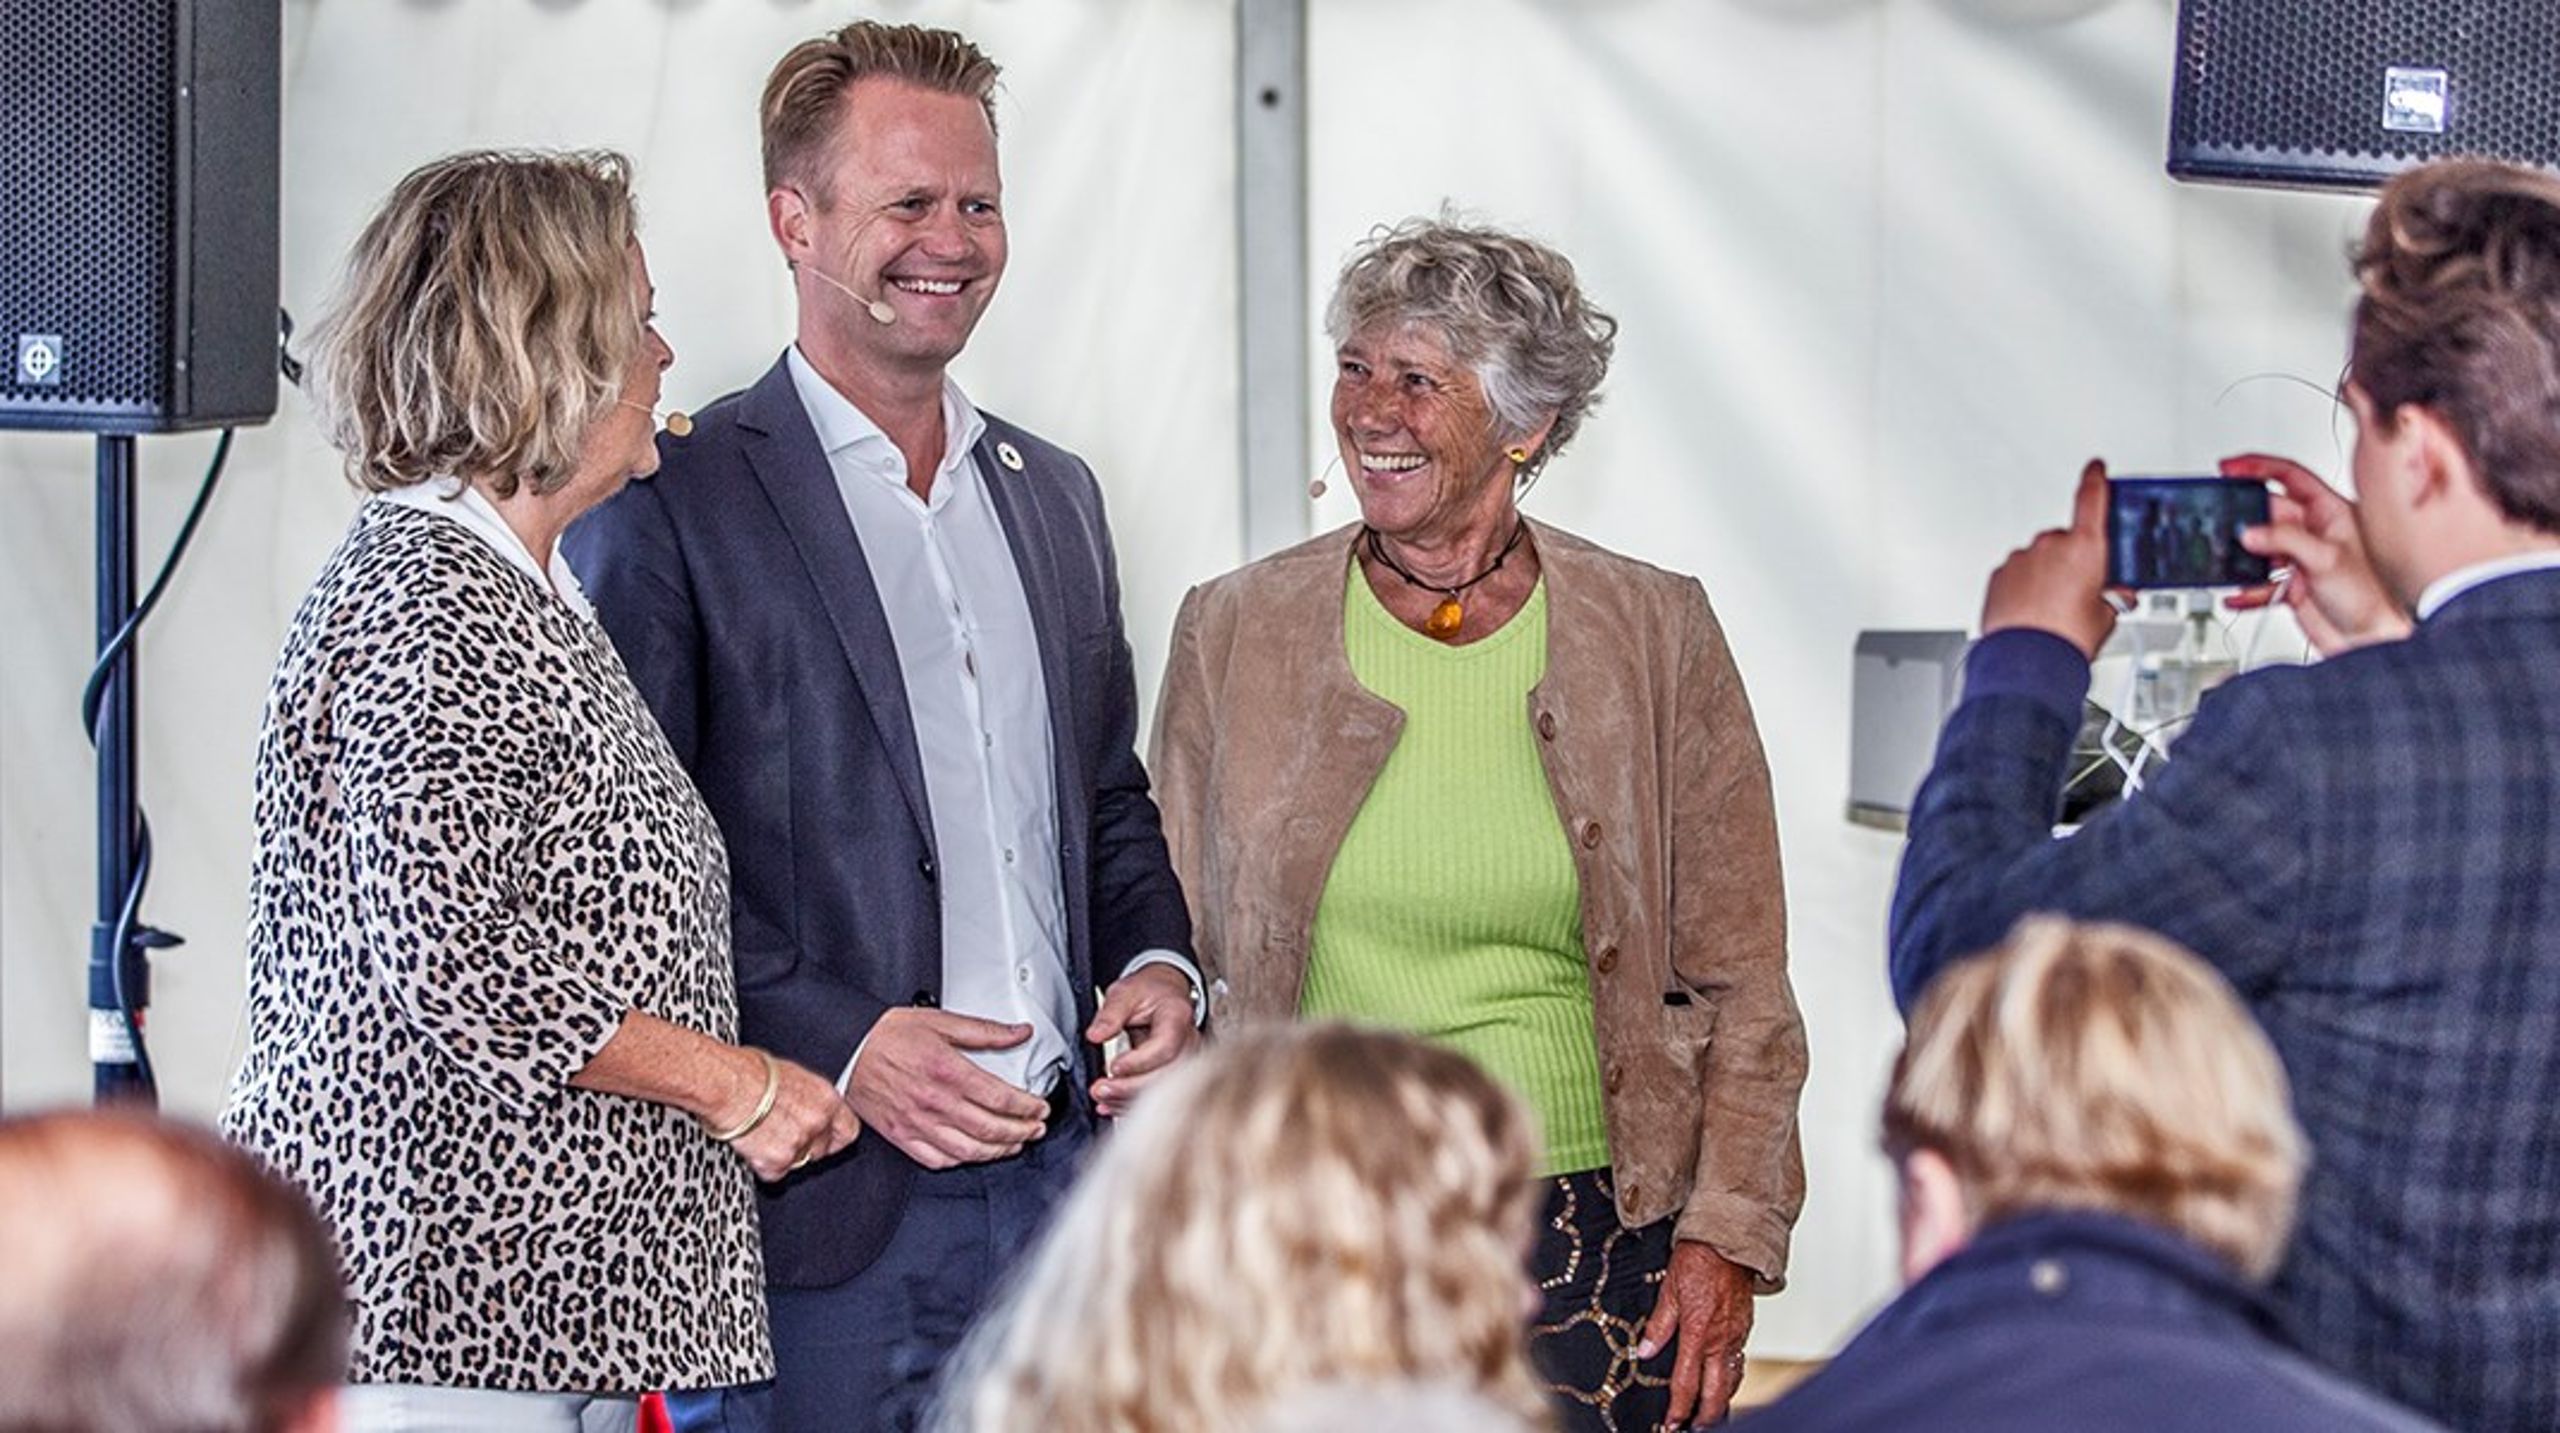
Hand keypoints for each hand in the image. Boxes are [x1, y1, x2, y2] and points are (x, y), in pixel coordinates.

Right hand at [715, 1051, 861, 1182]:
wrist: (724, 1083)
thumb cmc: (747, 1071)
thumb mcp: (791, 1075)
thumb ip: (807, 1097)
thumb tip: (804, 1106)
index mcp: (825, 1098)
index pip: (848, 1130)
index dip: (833, 1138)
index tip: (825, 1140)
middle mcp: (817, 1122)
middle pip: (820, 1150)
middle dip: (803, 1147)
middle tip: (780, 1134)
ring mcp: (799, 1143)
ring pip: (797, 1162)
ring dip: (781, 1155)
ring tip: (761, 1134)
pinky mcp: (777, 1161)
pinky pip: (774, 1173)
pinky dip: (762, 1165)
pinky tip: (751, 1145)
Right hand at [845, 1008, 1047, 1168]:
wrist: (848, 1048)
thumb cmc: (888, 1034)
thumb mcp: (942, 1021)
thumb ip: (985, 1031)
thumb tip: (1019, 1033)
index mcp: (949, 1071)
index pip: (1001, 1099)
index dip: (1028, 1107)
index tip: (1039, 1108)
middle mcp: (935, 1102)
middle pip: (991, 1128)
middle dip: (1022, 1132)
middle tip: (1035, 1129)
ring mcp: (918, 1123)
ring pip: (969, 1150)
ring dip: (998, 1150)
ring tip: (1014, 1144)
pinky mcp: (902, 1135)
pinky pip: (937, 1159)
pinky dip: (962, 1160)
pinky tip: (974, 1153)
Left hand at [1086, 964, 1200, 1117]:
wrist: (1164, 993)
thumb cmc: (1150, 991)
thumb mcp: (1126, 992)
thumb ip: (1110, 1013)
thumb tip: (1096, 1035)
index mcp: (1177, 1016)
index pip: (1165, 1047)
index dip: (1139, 1062)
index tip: (1113, 1066)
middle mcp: (1188, 1041)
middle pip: (1166, 1075)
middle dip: (1130, 1088)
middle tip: (1100, 1089)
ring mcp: (1185, 1059)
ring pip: (1164, 1090)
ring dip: (1129, 1099)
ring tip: (1101, 1097)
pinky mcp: (1175, 1072)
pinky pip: (1158, 1093)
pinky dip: (1132, 1102)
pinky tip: (1111, 1104)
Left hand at [1637, 1241, 1755, 1428]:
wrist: (1730, 1241)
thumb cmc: (1699, 1259)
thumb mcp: (1669, 1289)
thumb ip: (1659, 1325)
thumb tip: (1646, 1352)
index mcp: (1699, 1332)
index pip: (1687, 1382)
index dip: (1678, 1408)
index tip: (1671, 1423)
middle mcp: (1721, 1339)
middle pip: (1716, 1392)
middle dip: (1706, 1416)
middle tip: (1694, 1428)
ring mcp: (1736, 1335)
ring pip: (1731, 1380)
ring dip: (1720, 1401)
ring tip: (1709, 1415)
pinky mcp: (1744, 1328)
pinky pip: (1739, 1362)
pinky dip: (1731, 1379)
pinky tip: (1723, 1382)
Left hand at [1982, 459, 2117, 658]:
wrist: (2027, 661)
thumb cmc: (2066, 639)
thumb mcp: (2106, 617)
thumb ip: (2112, 597)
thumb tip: (2115, 596)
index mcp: (2085, 547)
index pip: (2091, 498)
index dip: (2095, 479)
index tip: (2095, 467)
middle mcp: (2050, 545)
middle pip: (2066, 541)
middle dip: (2073, 561)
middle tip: (2079, 592)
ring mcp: (2021, 559)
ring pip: (2040, 560)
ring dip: (2046, 575)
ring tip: (2052, 610)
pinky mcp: (1999, 575)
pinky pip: (2018, 574)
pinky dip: (2025, 587)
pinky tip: (2032, 612)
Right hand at [2223, 453, 2413, 655]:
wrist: (2375, 639)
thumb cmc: (2374, 596)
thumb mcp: (2327, 558)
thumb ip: (2285, 540)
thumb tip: (2249, 531)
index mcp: (2330, 512)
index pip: (2290, 477)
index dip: (2258, 467)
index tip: (2230, 468)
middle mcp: (2314, 532)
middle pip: (2268, 513)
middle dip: (2245, 520)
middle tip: (2226, 526)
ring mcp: (2301, 559)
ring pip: (2259, 548)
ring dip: (2242, 558)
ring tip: (2230, 562)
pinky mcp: (2292, 587)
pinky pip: (2259, 584)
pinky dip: (2246, 591)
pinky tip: (2238, 595)